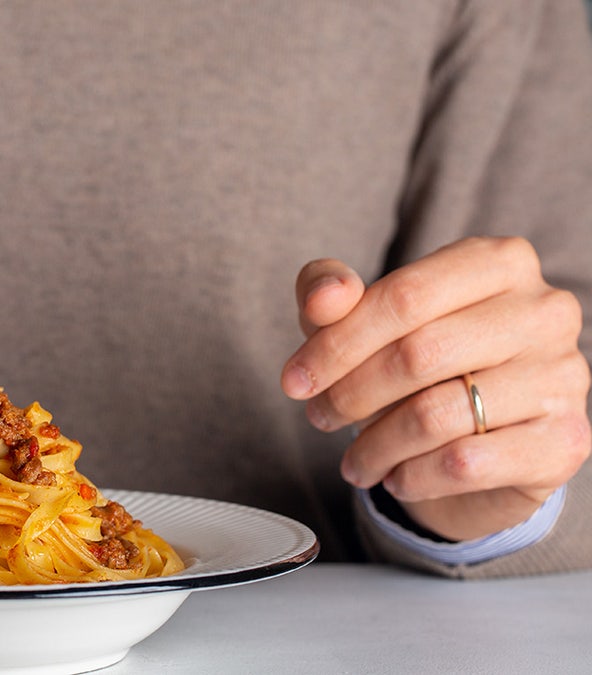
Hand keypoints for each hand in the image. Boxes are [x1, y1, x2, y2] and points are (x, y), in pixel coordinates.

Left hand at [281, 237, 590, 540]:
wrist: (488, 441)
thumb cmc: (420, 365)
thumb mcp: (362, 318)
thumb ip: (330, 293)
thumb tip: (326, 297)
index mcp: (499, 262)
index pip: (403, 298)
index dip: (335, 344)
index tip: (293, 381)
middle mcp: (546, 310)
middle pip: (418, 354)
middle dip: (350, 395)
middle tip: (318, 419)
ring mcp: (565, 376)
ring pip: (438, 414)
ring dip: (375, 445)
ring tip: (353, 461)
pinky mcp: (566, 440)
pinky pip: (466, 462)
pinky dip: (414, 476)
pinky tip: (396, 477)